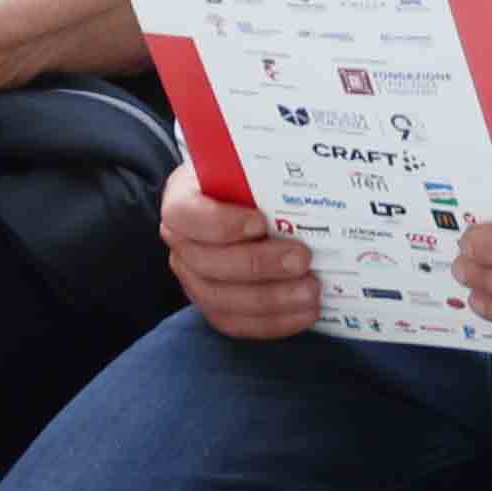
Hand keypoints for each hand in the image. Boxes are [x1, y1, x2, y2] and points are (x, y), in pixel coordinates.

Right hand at [164, 175, 323, 338]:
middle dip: (258, 265)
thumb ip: (262, 172)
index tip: (260, 223)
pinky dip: (273, 322)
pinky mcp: (214, 305)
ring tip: (311, 291)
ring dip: (270, 299)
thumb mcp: (247, 167)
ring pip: (220, 299)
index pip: (185, 215)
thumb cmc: (247, 183)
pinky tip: (305, 313)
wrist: (242, 206)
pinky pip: (237, 323)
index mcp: (182, 200)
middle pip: (206, 263)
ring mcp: (193, 278)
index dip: (221, 223)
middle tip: (302, 259)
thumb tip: (306, 172)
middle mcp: (180, 243)